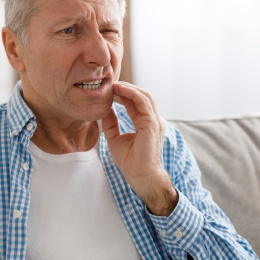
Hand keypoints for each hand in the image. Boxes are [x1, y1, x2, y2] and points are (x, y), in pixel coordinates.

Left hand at [102, 82, 177, 215]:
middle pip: (141, 96)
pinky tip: (119, 90)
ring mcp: (155, 121)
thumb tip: (104, 110)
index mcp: (146, 123)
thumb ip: (111, 123)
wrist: (140, 176)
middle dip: (126, 87)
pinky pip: (143, 102)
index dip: (123, 94)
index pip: (136, 103)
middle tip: (110, 83)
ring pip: (144, 95)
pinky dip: (131, 93)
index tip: (109, 89)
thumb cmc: (130, 162)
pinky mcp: (152, 123)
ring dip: (128, 88)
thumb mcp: (115, 139)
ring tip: (114, 84)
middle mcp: (153, 120)